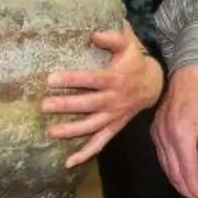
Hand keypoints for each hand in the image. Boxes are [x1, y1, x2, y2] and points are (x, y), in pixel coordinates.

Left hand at [43, 24, 163, 167]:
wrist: (153, 85)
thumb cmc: (134, 61)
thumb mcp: (129, 45)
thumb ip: (113, 37)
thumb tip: (94, 34)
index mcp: (115, 78)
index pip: (91, 80)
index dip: (72, 79)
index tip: (51, 79)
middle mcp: (114, 99)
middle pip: (88, 105)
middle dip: (66, 106)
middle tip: (44, 106)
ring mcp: (113, 116)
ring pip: (91, 126)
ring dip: (71, 130)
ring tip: (50, 131)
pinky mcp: (114, 127)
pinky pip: (100, 143)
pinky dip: (86, 154)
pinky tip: (69, 162)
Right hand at [151, 64, 197, 197]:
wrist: (187, 73)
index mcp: (181, 134)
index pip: (187, 169)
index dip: (196, 186)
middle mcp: (165, 136)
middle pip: (174, 171)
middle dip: (186, 188)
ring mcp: (158, 134)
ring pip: (166, 166)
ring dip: (177, 181)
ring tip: (191, 190)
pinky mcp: (155, 131)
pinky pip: (162, 157)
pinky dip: (171, 169)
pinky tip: (179, 174)